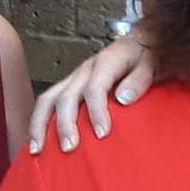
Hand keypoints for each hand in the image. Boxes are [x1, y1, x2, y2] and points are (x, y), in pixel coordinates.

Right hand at [26, 35, 153, 153]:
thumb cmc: (149, 55)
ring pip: (49, 98)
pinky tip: (36, 141)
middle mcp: (86, 69)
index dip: (97, 111)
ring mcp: (75, 77)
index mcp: (107, 62)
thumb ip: (140, 79)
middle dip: (65, 123)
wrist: (143, 41)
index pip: (96, 88)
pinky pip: (48, 102)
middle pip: (67, 96)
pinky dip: (39, 121)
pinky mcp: (70, 86)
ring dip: (40, 124)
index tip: (102, 134)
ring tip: (37, 149)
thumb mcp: (153, 63)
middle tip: (70, 147)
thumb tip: (124, 98)